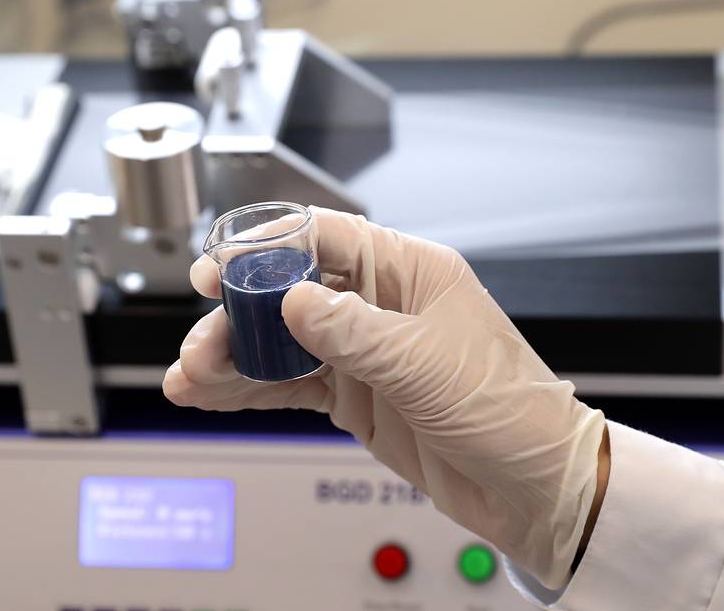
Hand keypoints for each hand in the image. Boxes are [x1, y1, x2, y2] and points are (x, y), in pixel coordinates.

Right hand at [164, 207, 606, 587]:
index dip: (264, 248)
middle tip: (201, 344)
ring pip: (282, 343)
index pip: (324, 238)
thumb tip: (291, 300)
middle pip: (289, 293)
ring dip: (234, 358)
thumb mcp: (422, 363)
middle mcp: (382, 305)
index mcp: (409, 272)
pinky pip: (292, 385)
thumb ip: (350, 330)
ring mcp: (365, 353)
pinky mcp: (356, 395)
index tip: (218, 270)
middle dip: (238, 317)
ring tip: (191, 378)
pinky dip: (252, 390)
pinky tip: (213, 395)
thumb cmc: (507, 409)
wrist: (532, 485)